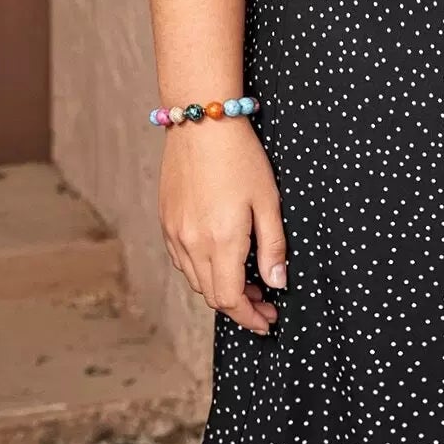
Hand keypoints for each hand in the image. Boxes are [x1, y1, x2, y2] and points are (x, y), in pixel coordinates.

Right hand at [159, 114, 286, 334]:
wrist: (201, 122)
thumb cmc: (241, 157)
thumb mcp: (268, 200)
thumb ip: (273, 246)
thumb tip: (276, 283)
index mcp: (222, 241)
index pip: (231, 299)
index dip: (250, 317)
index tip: (268, 321)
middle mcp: (192, 243)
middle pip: (212, 296)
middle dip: (240, 307)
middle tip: (265, 303)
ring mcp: (175, 233)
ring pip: (195, 281)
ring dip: (220, 289)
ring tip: (248, 282)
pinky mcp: (166, 221)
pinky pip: (182, 261)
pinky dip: (202, 271)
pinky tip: (221, 259)